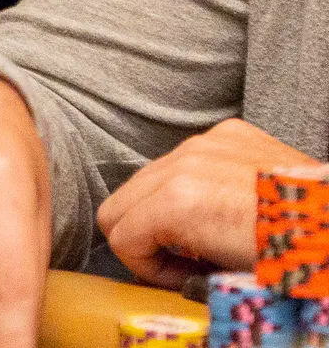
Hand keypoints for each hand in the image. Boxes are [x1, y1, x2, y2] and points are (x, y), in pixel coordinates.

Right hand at [98, 118, 317, 284]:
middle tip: (177, 259)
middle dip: (140, 235)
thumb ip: (175, 266)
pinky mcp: (227, 132)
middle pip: (119, 202)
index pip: (119, 234)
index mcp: (178, 202)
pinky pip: (185, 156)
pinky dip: (191, 181)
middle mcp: (182, 162)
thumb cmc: (291, 252)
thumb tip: (163, 271)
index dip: (142, 266)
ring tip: (203, 234)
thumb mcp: (224, 274)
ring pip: (147, 176)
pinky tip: (222, 203)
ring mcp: (204, 142)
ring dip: (162, 207)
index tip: (174, 278)